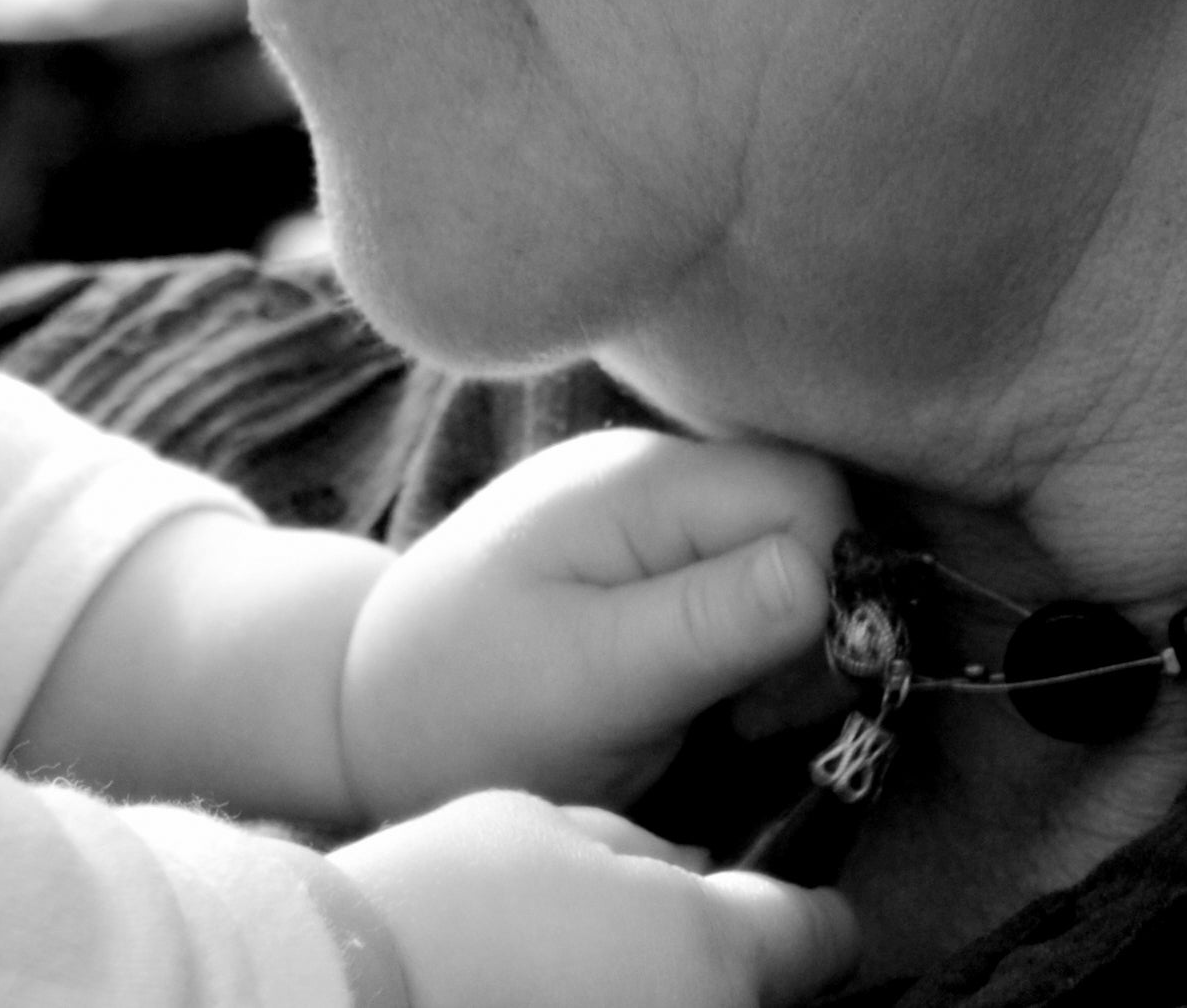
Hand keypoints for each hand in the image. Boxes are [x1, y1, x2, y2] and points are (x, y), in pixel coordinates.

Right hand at [329, 790, 855, 1007]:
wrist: (353, 984)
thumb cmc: (452, 897)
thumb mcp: (550, 823)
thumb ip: (639, 848)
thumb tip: (684, 868)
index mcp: (715, 947)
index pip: (821, 935)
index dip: (804, 910)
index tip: (784, 903)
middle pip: (760, 990)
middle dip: (726, 956)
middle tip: (648, 927)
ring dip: (668, 988)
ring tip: (589, 962)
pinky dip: (620, 1004)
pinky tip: (557, 987)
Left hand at [342, 431, 849, 817]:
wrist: (358, 708)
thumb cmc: (465, 704)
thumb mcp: (589, 681)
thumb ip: (708, 623)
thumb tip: (827, 571)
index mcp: (637, 483)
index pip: (809, 495)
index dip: (829, 593)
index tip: (773, 691)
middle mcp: (650, 472)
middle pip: (806, 516)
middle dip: (809, 622)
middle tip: (744, 712)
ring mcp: (644, 511)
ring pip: (783, 555)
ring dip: (778, 643)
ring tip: (716, 713)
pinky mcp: (642, 558)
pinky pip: (739, 581)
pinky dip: (744, 647)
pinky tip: (701, 698)